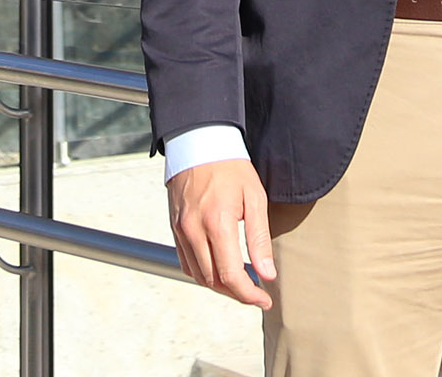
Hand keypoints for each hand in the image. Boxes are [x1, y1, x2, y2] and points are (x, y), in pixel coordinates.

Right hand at [167, 159, 274, 307]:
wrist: (199, 143)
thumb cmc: (231, 168)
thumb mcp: (255, 198)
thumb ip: (259, 238)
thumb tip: (267, 274)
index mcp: (217, 223)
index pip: (231, 276)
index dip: (249, 294)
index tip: (265, 299)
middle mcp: (194, 230)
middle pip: (214, 281)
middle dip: (237, 293)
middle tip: (257, 293)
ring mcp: (181, 230)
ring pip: (198, 276)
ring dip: (220, 286)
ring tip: (241, 283)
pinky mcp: (175, 228)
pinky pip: (186, 263)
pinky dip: (203, 274)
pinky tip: (219, 270)